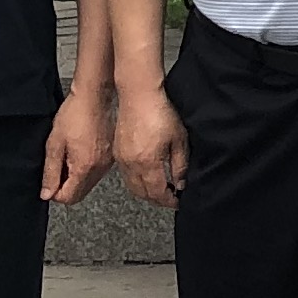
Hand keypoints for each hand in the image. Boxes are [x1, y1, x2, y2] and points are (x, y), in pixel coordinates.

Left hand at [41, 91, 112, 204]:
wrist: (94, 96)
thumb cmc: (74, 114)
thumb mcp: (54, 144)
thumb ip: (51, 172)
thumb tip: (47, 194)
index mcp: (85, 167)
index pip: (68, 197)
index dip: (54, 192)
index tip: (50, 178)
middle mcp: (99, 169)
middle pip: (79, 194)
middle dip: (65, 186)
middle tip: (58, 166)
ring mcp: (107, 163)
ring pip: (88, 185)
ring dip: (75, 178)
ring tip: (69, 156)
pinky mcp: (111, 156)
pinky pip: (96, 173)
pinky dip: (85, 169)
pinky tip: (80, 152)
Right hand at [116, 82, 188, 206]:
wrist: (138, 96)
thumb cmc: (160, 112)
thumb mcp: (179, 139)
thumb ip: (180, 165)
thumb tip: (180, 183)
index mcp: (148, 163)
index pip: (157, 193)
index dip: (168, 201)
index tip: (177, 202)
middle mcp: (131, 165)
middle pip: (143, 193)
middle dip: (157, 200)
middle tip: (169, 198)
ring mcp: (122, 159)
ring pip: (132, 186)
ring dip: (145, 192)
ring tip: (160, 189)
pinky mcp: (117, 152)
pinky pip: (126, 176)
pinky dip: (136, 182)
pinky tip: (146, 177)